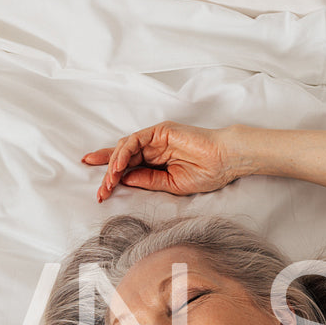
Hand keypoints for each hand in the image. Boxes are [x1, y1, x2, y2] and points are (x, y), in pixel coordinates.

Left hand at [84, 121, 240, 201]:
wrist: (225, 162)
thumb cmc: (206, 173)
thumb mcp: (171, 184)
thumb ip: (148, 181)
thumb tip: (125, 180)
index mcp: (155, 161)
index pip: (128, 166)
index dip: (111, 176)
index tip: (100, 191)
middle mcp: (153, 147)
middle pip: (122, 157)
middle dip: (108, 174)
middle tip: (101, 193)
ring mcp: (156, 138)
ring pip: (125, 147)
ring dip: (114, 166)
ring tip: (109, 183)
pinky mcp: (160, 130)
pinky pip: (136, 140)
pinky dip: (125, 152)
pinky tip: (119, 167)